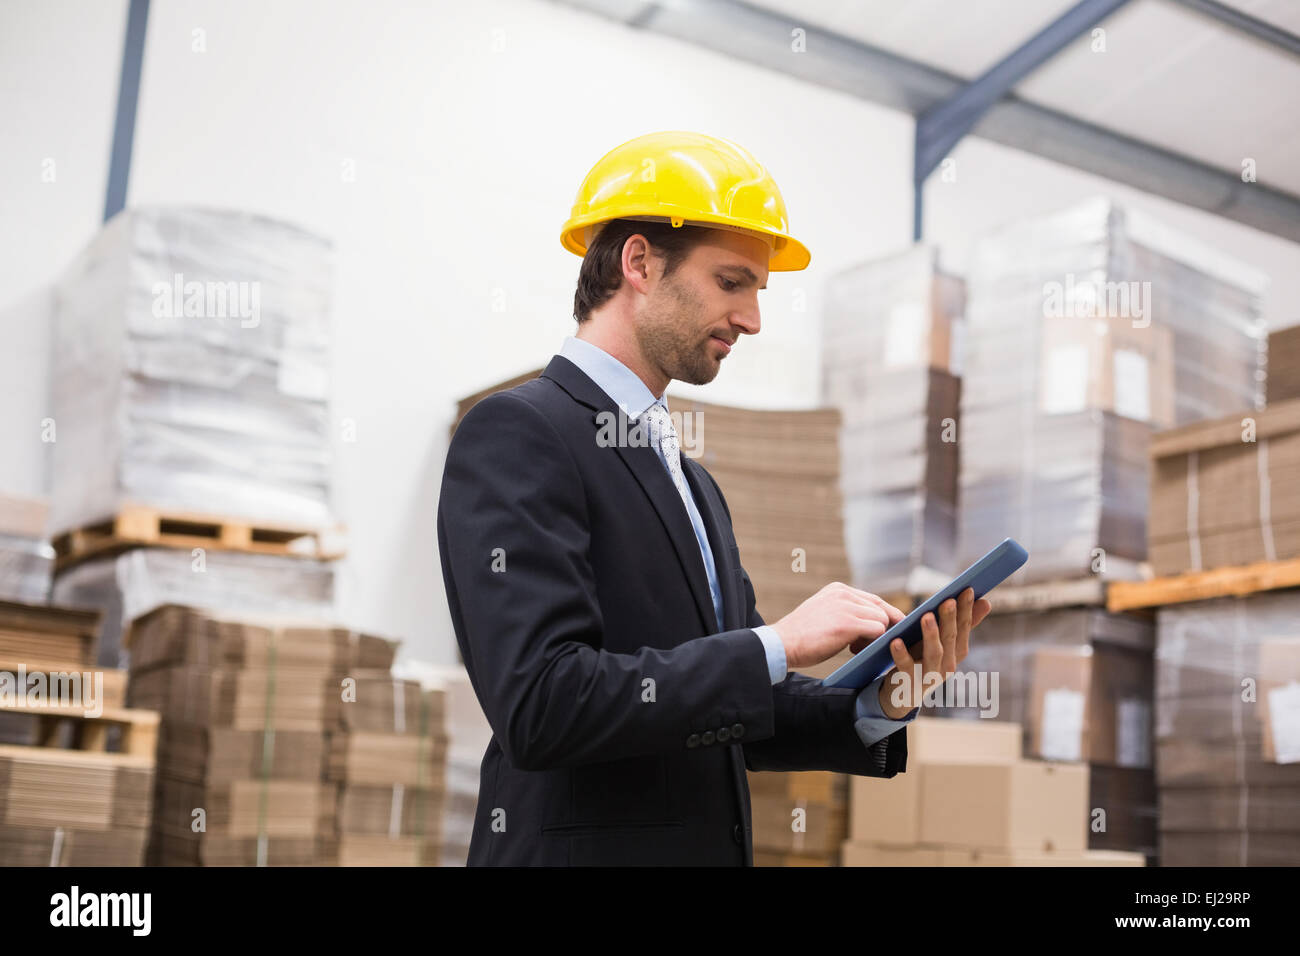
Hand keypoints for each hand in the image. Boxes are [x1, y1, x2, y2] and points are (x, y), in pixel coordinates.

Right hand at [770, 582, 904, 669]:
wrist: (781, 643)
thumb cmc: (801, 635)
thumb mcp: (824, 613)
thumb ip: (844, 612)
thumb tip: (871, 623)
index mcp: (838, 589)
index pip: (872, 600)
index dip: (884, 615)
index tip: (891, 628)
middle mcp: (843, 594)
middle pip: (881, 608)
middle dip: (884, 627)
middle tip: (872, 644)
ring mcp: (846, 607)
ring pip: (881, 620)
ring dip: (876, 637)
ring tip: (856, 648)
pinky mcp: (848, 623)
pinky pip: (877, 630)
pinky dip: (873, 643)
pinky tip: (855, 651)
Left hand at [876, 587, 991, 719]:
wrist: (902, 694)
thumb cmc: (922, 659)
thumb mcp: (941, 642)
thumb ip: (961, 624)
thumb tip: (985, 602)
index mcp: (956, 653)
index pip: (964, 629)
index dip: (966, 610)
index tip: (967, 590)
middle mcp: (948, 666)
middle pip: (950, 639)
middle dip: (950, 619)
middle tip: (948, 600)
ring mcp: (929, 677)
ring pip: (934, 654)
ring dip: (931, 635)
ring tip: (926, 616)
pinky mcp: (909, 684)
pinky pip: (906, 668)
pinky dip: (901, 655)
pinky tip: (895, 641)